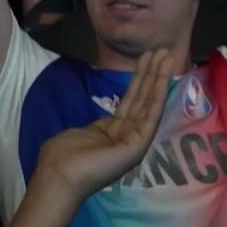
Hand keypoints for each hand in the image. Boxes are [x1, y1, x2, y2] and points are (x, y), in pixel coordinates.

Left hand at [34, 48, 174, 197]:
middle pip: (143, 99)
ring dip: (158, 78)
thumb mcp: (77, 134)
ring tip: (166, 55)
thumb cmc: (61, 157)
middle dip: (152, 73)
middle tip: (162, 50)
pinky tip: (163, 75)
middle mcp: (127, 136)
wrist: (59, 177)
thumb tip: (95, 128)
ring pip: (149, 104)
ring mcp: (135, 141)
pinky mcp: (139, 145)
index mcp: (112, 134)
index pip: (131, 102)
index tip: (146, 59)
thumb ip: (92, 129)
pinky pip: (151, 114)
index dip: (139, 80)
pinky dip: (158, 93)